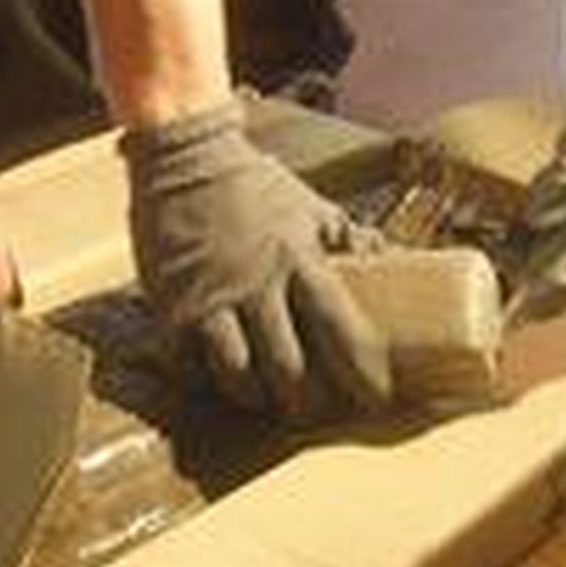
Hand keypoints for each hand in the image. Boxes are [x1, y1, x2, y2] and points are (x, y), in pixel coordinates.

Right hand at [121, 98, 391, 418]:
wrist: (185, 156)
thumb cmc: (253, 183)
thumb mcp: (310, 206)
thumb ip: (347, 239)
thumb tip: (392, 260)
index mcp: (300, 260)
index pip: (341, 330)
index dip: (363, 372)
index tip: (376, 397)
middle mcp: (258, 285)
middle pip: (289, 369)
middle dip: (306, 402)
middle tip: (314, 410)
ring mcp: (213, 298)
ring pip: (238, 374)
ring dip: (256, 397)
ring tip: (265, 400)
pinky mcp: (173, 305)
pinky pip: (189, 363)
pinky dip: (204, 379)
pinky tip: (215, 379)